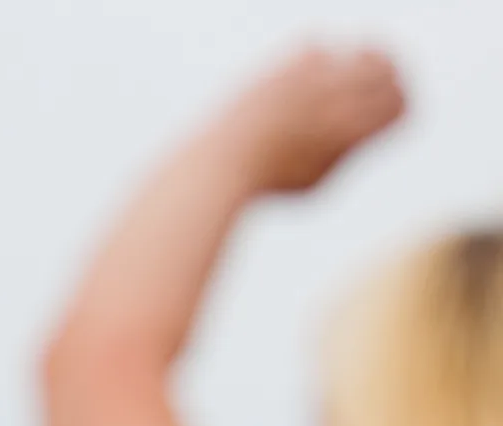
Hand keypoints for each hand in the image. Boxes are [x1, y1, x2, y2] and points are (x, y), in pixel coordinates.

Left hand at [219, 46, 404, 194]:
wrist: (222, 162)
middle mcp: (341, 98)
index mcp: (355, 131)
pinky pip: (315, 47)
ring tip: (349, 71)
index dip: (399, 104)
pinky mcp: (286, 64)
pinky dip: (316, 57)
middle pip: (390, 72)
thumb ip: (344, 151)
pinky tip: (306, 73)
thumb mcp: (318, 178)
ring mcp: (315, 76)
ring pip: (363, 49)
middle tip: (379, 81)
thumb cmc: (268, 180)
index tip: (386, 110)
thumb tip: (357, 133)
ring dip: (362, 58)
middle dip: (389, 77)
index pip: (402, 103)